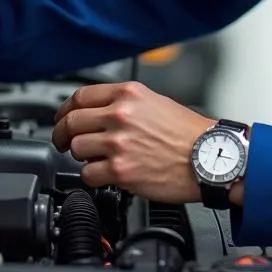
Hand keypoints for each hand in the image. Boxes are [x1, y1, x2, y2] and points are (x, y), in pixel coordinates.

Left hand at [52, 81, 213, 203]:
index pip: (80, 96)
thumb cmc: (188, 133)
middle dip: (61, 134)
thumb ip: (124, 104)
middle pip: (71, 122)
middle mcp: (121, 115)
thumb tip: (98, 113)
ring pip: (76, 148)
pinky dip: (92, 176)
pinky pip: (88, 174)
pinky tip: (104, 174)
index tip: (62, 118)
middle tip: (62, 142)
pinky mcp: (120, 171)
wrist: (209, 156)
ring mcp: (119, 143)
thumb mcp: (156, 102)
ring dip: (80, 156)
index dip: (65, 110)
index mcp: (129, 94)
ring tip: (94, 158)